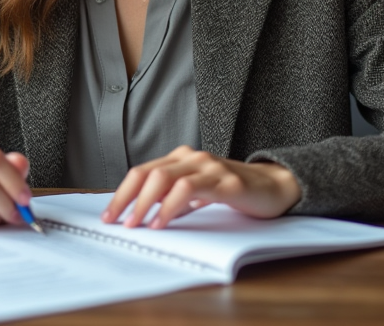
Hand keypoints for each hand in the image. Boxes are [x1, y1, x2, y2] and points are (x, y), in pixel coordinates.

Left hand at [101, 146, 301, 228]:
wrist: (275, 186)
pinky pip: (189, 189)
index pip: (142, 172)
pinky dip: (170, 206)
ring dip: (145, 204)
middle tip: (116, 222)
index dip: (122, 193)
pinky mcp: (225, 182)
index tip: (109, 215)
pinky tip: (161, 222)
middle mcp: (191, 158)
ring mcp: (208, 167)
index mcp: (181, 158)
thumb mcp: (197, 193)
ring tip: (136, 225)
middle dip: (126, 199)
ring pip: (164, 178)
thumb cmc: (233, 190)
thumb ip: (174, 199)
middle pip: (148, 174)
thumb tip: (144, 215)